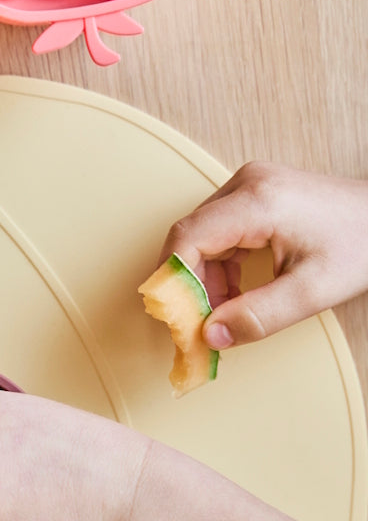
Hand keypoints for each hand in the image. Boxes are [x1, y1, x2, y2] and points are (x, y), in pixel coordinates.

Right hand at [161, 161, 367, 348]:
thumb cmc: (364, 244)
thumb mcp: (314, 290)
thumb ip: (259, 316)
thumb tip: (211, 336)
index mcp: (258, 201)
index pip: (189, 237)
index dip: (173, 279)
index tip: (172, 316)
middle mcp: (246, 185)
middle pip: (191, 237)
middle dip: (190, 285)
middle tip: (197, 325)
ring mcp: (249, 186)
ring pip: (202, 237)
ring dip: (205, 279)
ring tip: (222, 313)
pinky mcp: (254, 195)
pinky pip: (218, 232)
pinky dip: (219, 267)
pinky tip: (233, 293)